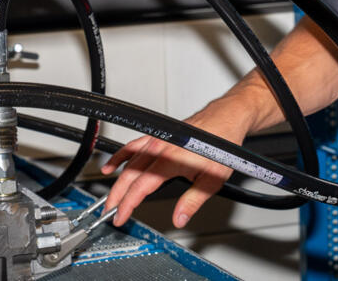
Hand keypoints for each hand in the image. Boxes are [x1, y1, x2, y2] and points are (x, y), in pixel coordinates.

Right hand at [101, 101, 252, 227]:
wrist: (228, 118)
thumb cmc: (223, 143)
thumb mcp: (213, 179)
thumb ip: (193, 201)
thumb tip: (179, 219)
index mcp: (171, 161)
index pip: (141, 187)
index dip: (127, 204)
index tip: (120, 217)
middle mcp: (161, 148)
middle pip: (130, 175)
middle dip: (117, 195)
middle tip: (110, 211)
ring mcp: (159, 140)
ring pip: (130, 161)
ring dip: (117, 179)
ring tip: (109, 195)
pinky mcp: (160, 134)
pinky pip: (135, 145)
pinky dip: (122, 155)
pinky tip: (113, 164)